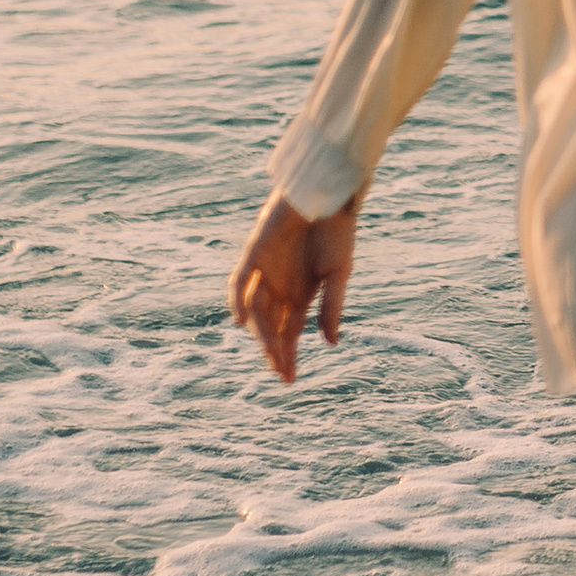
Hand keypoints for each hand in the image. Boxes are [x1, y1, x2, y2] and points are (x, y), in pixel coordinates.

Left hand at [228, 191, 355, 384]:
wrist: (326, 196)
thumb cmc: (336, 232)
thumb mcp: (338, 274)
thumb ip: (331, 307)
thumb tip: (332, 344)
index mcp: (301, 296)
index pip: (289, 334)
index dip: (287, 356)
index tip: (289, 380)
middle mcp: (280, 289)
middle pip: (271, 328)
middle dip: (274, 351)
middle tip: (279, 371)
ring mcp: (264, 273)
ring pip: (255, 312)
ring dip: (261, 332)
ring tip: (270, 350)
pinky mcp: (253, 255)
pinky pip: (238, 283)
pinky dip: (237, 302)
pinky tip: (242, 320)